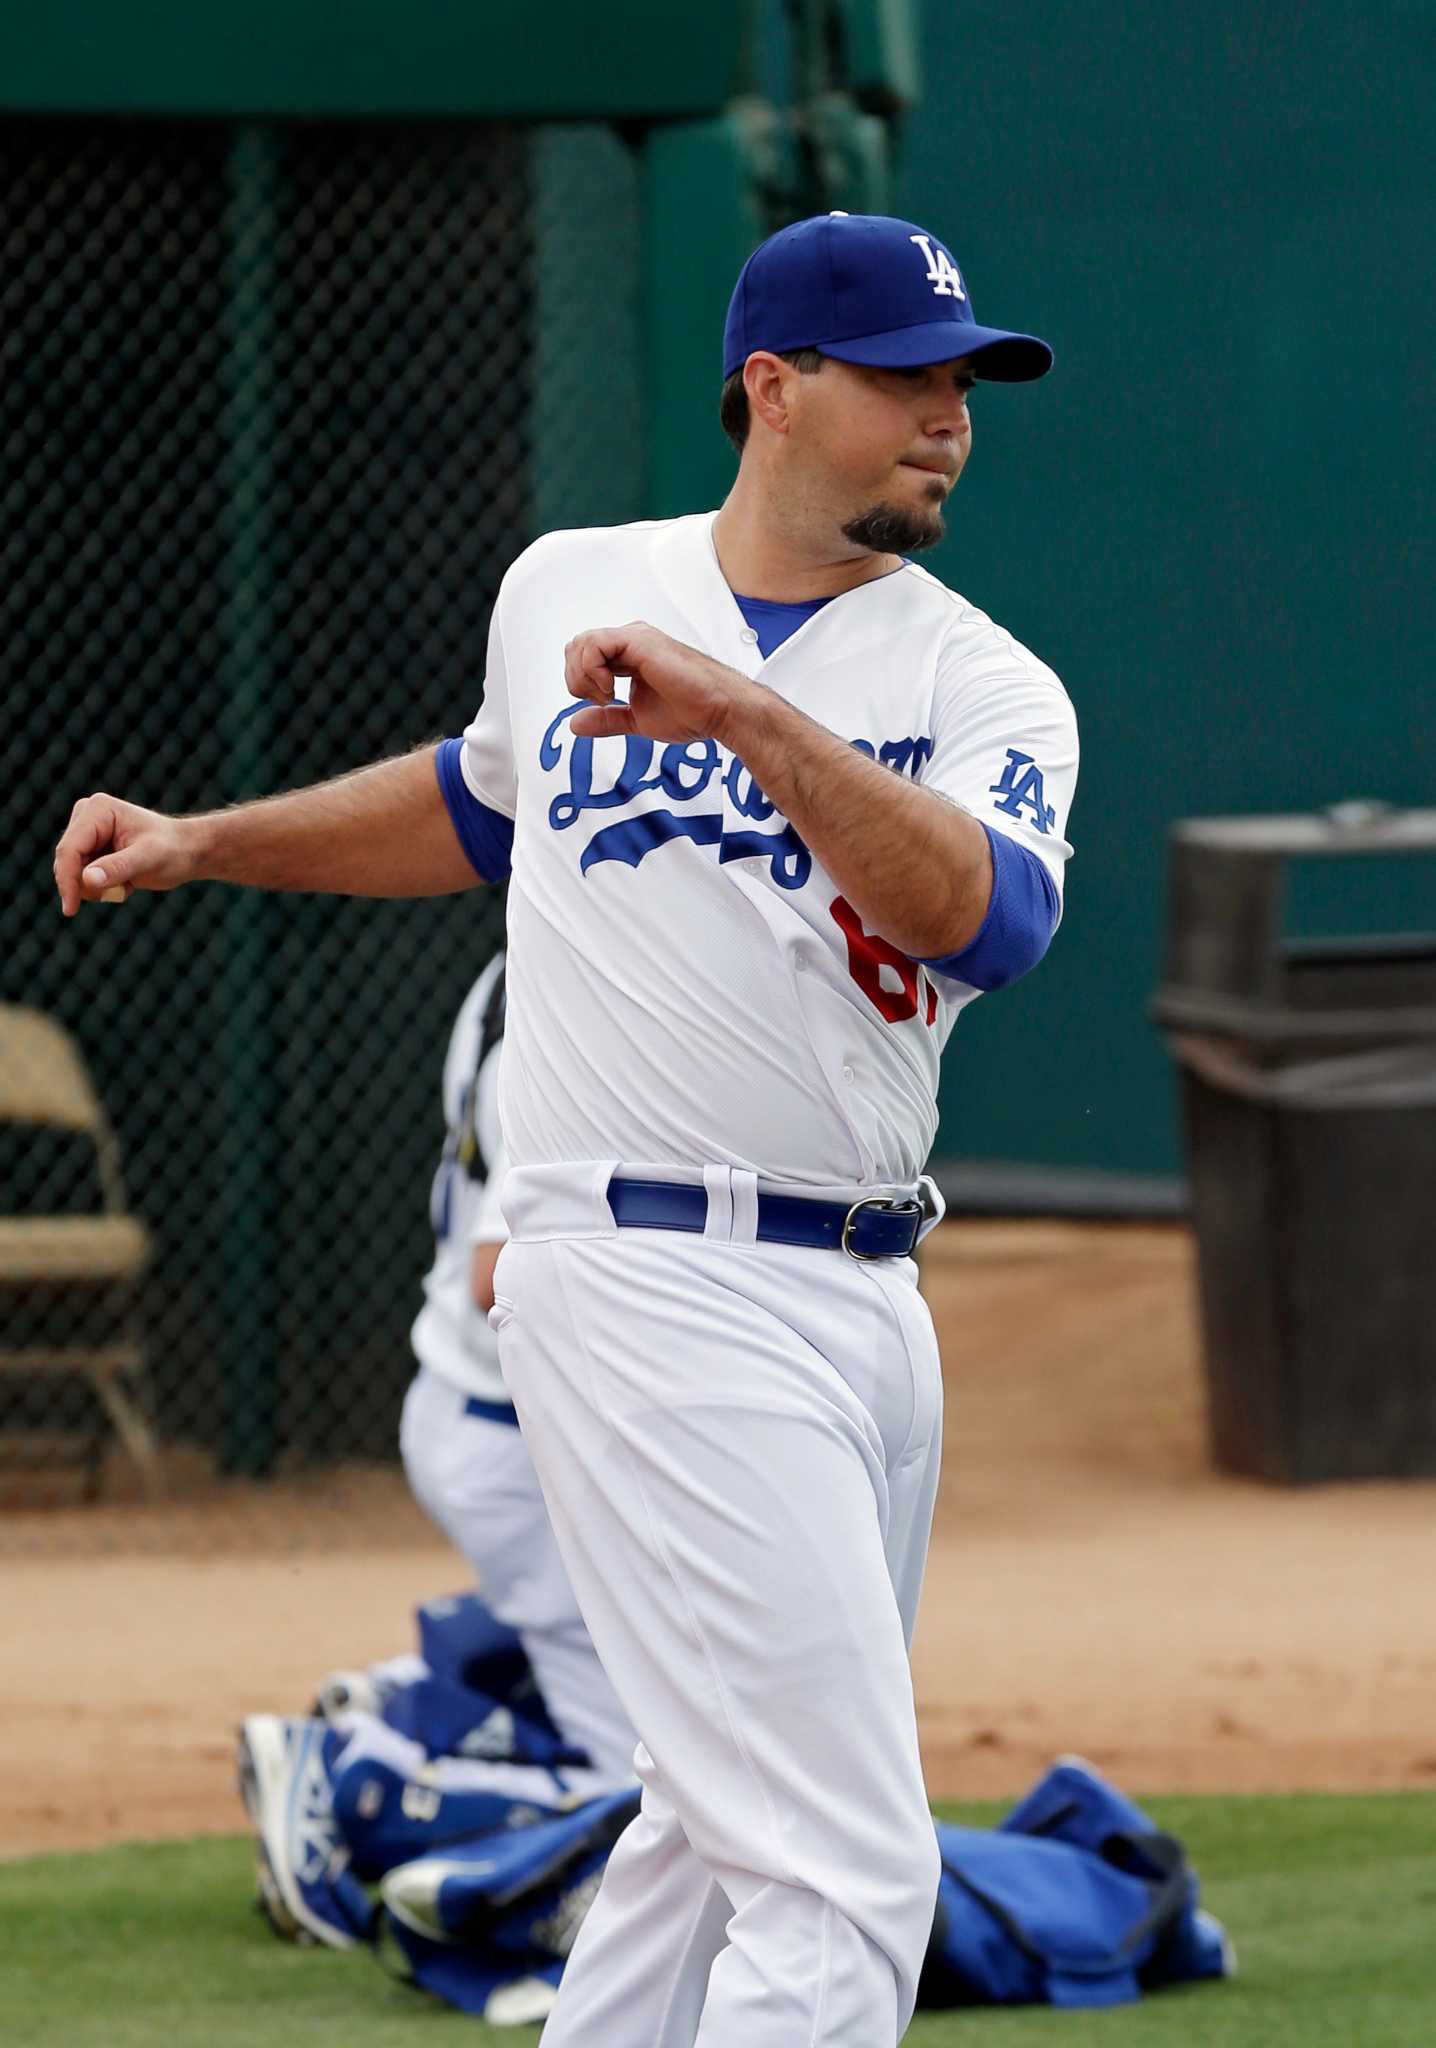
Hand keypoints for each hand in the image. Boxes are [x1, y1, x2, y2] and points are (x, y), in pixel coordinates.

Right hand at [54, 794, 201, 916]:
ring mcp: (86, 832)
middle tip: (124, 890)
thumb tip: (87, 879)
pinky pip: (82, 878)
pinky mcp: (89, 848)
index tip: (71, 908)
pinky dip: (102, 887)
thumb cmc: (174, 850)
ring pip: (73, 873)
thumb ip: (118, 868)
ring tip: (130, 882)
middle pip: (66, 862)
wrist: (187, 851)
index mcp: (98, 810)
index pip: (69, 849)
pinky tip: (126, 881)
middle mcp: (86, 816)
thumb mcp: (149, 859)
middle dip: (89, 885)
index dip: (67, 880)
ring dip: (99, 888)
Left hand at [564, 622, 758, 745]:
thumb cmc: (692, 712)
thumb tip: (574, 724)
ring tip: (608, 695)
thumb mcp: (636, 720)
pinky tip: (612, 687)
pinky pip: (594, 644)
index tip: (604, 705)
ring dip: (585, 675)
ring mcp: (635, 638)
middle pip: (577, 648)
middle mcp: (631, 642)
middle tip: (602, 701)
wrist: (719, 710)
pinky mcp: (639, 640)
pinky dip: (593, 669)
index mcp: (629, 656)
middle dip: (577, 679)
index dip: (582, 684)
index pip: (584, 658)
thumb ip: (606, 719)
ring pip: (581, 643)